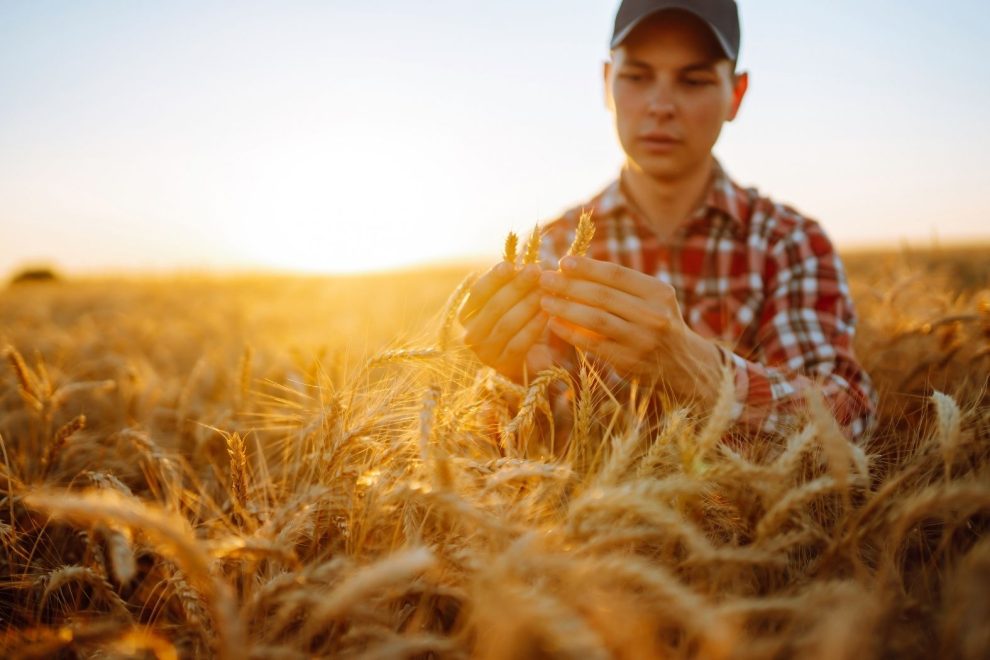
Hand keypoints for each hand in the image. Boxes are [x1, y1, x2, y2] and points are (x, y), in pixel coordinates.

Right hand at [460, 261, 567, 382]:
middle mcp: (471, 335)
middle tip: (536, 271)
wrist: (533, 357)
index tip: (511, 264)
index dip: (494, 278)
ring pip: (506, 324)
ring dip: (528, 304)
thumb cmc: (522, 320)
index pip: (477, 293)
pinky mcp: (504, 365)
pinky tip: (548, 313)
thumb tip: (526, 263)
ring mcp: (486, 353)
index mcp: (467, 315)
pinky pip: (519, 342)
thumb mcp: (514, 300)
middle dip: (516, 287)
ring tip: (546, 289)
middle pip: (493, 307)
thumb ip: (513, 284)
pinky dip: (534, 325)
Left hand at [537, 256, 721, 403]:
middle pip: (603, 296)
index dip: (587, 267)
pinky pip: (592, 344)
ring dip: (565, 308)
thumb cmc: (655, 321)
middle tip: (544, 279)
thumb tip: (572, 267)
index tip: (562, 262)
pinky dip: (569, 332)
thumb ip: (620, 285)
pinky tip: (553, 323)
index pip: (617, 274)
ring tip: (544, 300)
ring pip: (595, 320)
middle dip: (569, 285)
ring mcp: (641, 340)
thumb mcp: (650, 298)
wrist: (681, 364)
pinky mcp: (628, 362)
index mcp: (659, 292)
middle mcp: (654, 315)